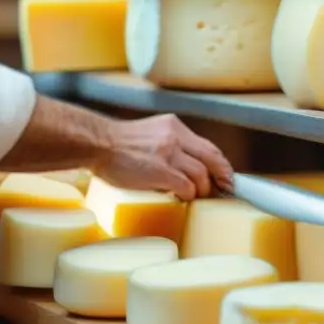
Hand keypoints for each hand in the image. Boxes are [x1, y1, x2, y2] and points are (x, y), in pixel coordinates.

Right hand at [95, 114, 233, 201]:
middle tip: (221, 192)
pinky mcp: (160, 170)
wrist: (97, 143)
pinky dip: (187, 195)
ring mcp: (168, 153)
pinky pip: (186, 187)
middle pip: (212, 160)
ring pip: (201, 176)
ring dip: (200, 191)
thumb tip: (185, 166)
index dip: (221, 166)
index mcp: (173, 126)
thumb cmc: (117, 144)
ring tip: (193, 197)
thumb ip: (168, 144)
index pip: (208, 147)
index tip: (226, 178)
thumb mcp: (149, 133)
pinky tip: (179, 198)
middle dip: (221, 179)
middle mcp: (175, 136)